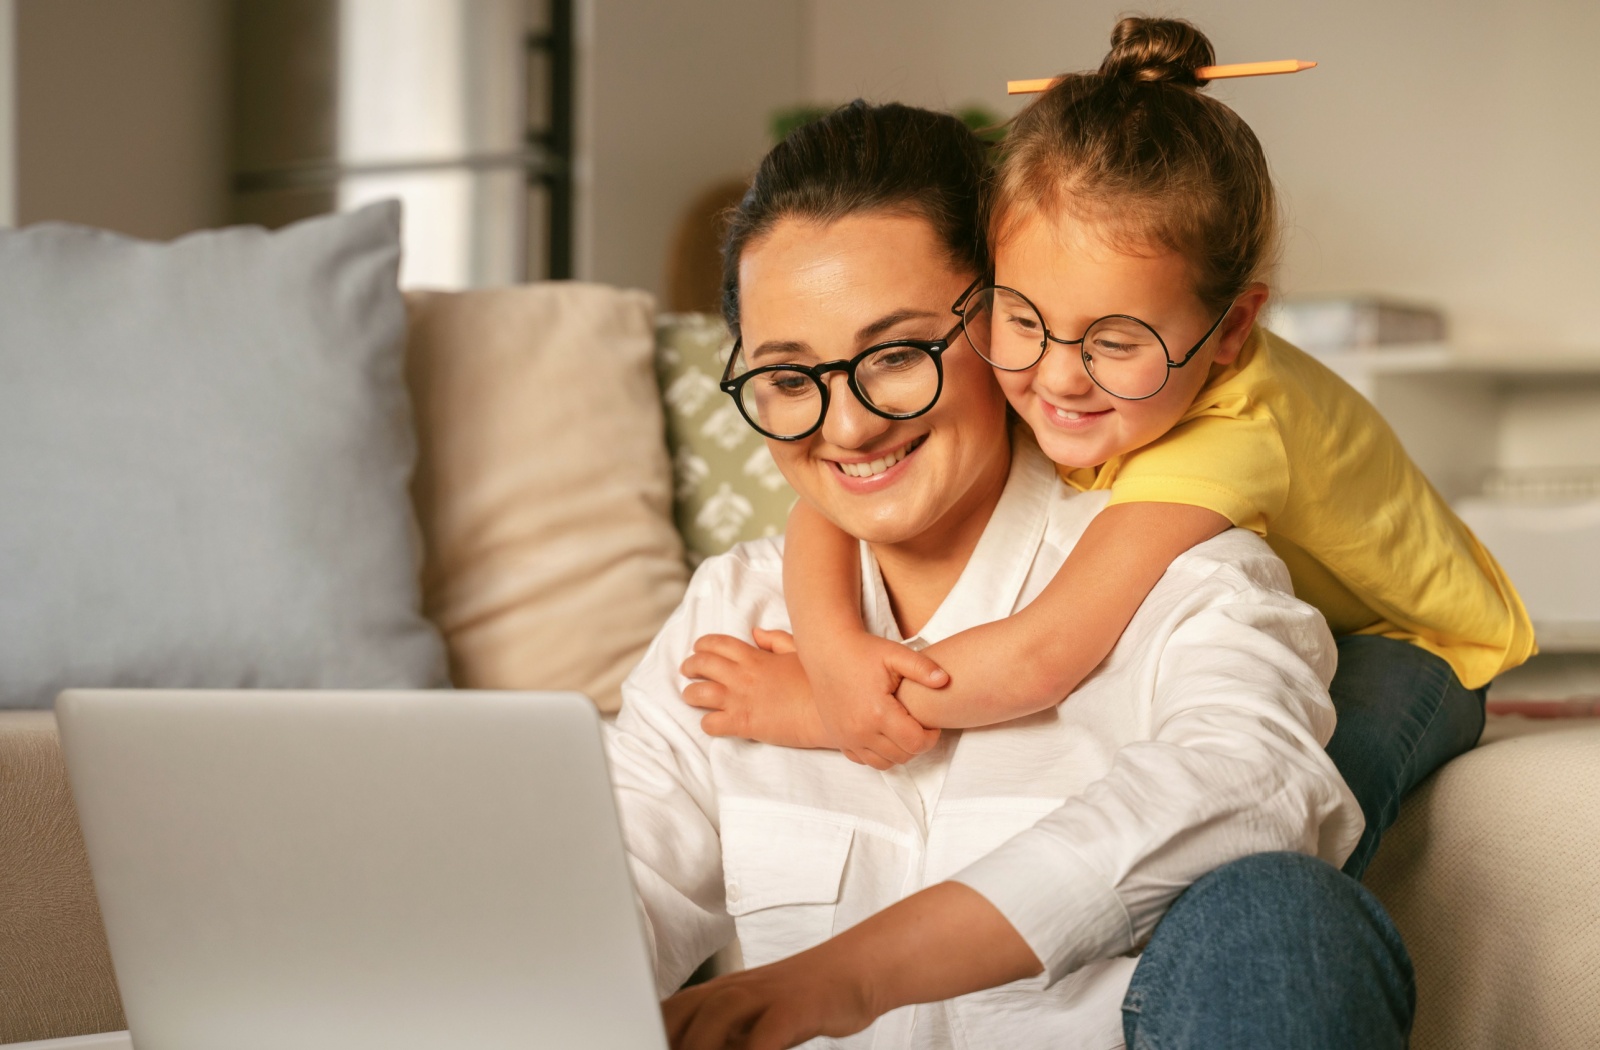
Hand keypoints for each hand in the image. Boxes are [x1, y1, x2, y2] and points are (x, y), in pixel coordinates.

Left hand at [663, 945, 879, 1049]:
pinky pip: (766, 1035)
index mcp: (718, 993)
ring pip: (717, 1017)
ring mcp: (765, 994)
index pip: (668, 1014)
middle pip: (683, 1013)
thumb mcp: (752, 1024)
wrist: (853, 972)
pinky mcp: (794, 1005)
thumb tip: (685, 1049)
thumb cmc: (798, 1004)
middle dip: (668, 1041)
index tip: (642, 1044)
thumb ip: (720, 1040)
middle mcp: (735, 988)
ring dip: (700, 1047)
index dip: (654, 1033)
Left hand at [680, 630, 829, 748]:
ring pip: (698, 693)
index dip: (703, 645)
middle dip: (690, 666)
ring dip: (690, 694)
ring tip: (690, 695)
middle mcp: (742, 676)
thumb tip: (756, 632)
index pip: (718, 644)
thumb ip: (775, 640)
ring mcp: (740, 700)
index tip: (698, 649)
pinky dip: (707, 723)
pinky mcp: (743, 723)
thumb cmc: (817, 682)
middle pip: (701, 665)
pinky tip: (712, 722)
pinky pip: (711, 723)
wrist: (829, 711)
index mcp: (755, 657)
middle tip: (687, 670)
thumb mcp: (799, 652)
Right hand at [806, 631, 944, 769]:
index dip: (931, 736)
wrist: (827, 652)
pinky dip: (878, 753)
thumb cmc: (863, 651)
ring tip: (902, 730)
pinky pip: (864, 760)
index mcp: (878, 712)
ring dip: (899, 751)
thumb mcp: (895, 654)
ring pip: (884, 763)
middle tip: (919, 725)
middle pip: (903, 756)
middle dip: (917, 744)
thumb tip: (946, 680)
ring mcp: (847, 738)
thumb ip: (923, 668)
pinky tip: (883, 733)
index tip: (932, 723)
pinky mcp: (838, 739)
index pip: (916, 743)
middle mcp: (860, 731)